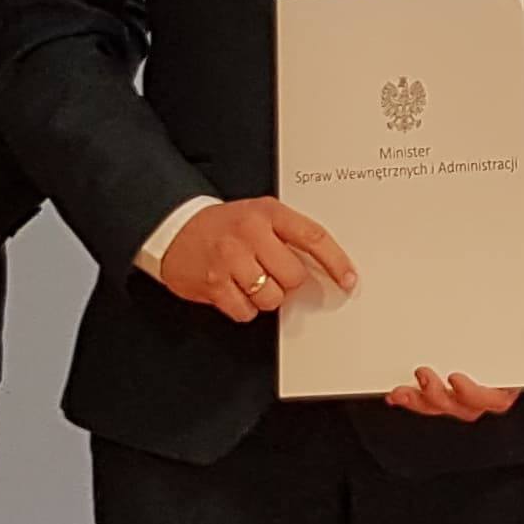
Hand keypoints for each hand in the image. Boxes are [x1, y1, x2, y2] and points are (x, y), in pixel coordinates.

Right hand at [157, 198, 357, 321]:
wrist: (175, 228)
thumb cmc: (224, 225)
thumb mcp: (259, 215)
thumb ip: (288, 234)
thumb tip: (326, 267)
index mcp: (268, 213)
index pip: (313, 237)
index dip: (336, 262)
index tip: (348, 279)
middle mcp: (250, 233)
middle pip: (294, 276)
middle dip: (287, 282)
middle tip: (271, 273)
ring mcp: (230, 259)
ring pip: (272, 298)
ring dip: (265, 296)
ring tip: (249, 280)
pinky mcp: (214, 283)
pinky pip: (246, 311)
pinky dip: (244, 308)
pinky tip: (234, 290)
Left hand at [385, 266, 523, 420]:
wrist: (501, 257)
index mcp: (513, 366)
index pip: (497, 397)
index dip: (476, 396)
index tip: (457, 378)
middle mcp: (486, 374)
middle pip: (464, 407)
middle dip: (441, 399)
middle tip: (424, 375)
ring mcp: (462, 369)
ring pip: (442, 403)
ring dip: (422, 402)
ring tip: (403, 390)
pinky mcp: (441, 359)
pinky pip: (425, 388)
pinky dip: (411, 394)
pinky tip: (397, 389)